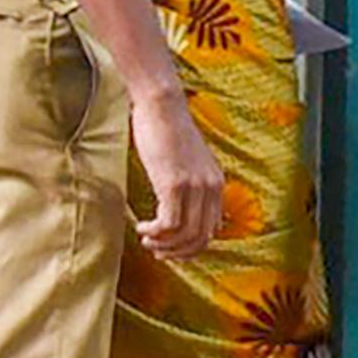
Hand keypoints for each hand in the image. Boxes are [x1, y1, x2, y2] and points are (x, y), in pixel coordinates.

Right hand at [130, 88, 226, 257]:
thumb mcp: (187, 161)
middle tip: (156, 251)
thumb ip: (191, 183)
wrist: (162, 105)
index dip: (190, 247)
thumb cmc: (167, 129)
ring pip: (185, 235)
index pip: (211, 231)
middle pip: (200, 238)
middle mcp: (211, 188)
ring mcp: (194, 187)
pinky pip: (169, 224)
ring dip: (163, 244)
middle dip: (177, 252)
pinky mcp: (174, 184)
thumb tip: (180, 210)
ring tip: (147, 239)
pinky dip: (154, 232)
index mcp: (216, 184)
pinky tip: (142, 227)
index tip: (169, 248)